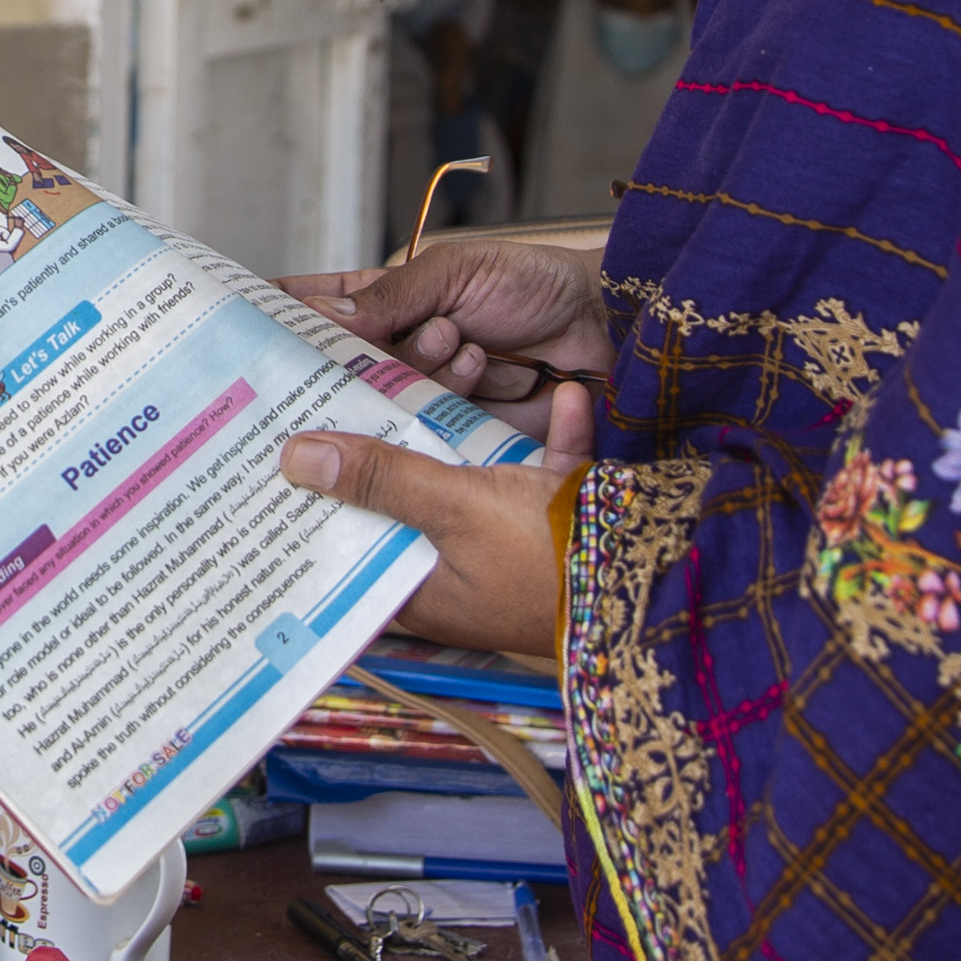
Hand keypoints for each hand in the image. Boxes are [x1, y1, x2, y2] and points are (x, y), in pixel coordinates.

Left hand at [276, 378, 587, 657]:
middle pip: (411, 501)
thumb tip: (296, 459)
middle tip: (360, 385)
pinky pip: (552, 471)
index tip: (294, 452)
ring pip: (478, 476)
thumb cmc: (549, 561)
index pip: (352, 548)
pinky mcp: (568, 526)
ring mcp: (516, 549)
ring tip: (457, 368)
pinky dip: (559, 434)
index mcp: (422, 593)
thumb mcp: (456, 509)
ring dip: (479, 427)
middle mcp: (462, 574)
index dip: (323, 503)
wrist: (666, 578)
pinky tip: (568, 395)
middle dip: (397, 444)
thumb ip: (383, 478)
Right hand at [281, 236, 613, 421]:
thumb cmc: (536, 283)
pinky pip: (432, 427)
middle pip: (349, 366)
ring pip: (391, 396)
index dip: (287, 318)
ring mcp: (434, 390)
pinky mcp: (462, 429)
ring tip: (463, 340)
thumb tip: (324, 317)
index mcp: (396, 298)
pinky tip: (479, 371)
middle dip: (356, 356)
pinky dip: (452, 395)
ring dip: (427, 365)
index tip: (246, 325)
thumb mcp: (458, 271)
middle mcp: (407, 348)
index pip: (326, 308)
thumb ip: (391, 296)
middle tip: (360, 347)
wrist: (607, 328)